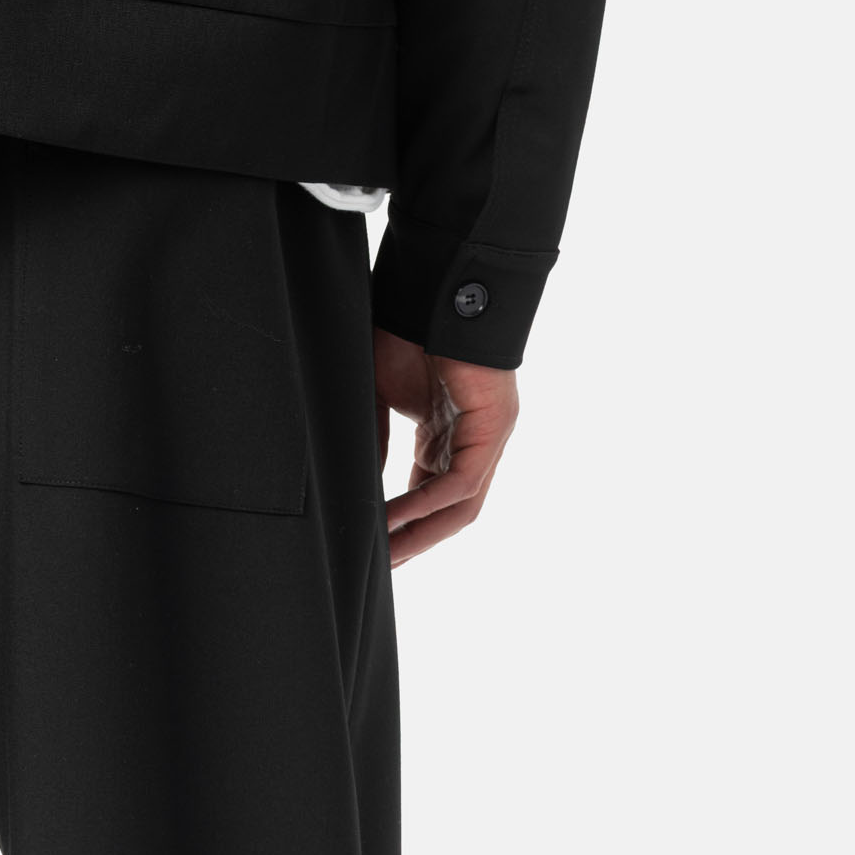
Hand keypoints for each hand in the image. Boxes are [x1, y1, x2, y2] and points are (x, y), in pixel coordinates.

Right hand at [374, 329, 518, 568]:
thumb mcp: (378, 395)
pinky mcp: (494, 428)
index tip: (371, 550)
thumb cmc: (405, 327)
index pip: (429, 495)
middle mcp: (471, 440)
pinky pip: (461, 483)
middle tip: (377, 569)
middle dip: (413, 543)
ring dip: (421, 535)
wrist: (434, 285)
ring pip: (460, 506)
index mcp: (446, 433)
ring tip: (385, 558)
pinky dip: (425, 506)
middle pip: (448, 511)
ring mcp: (488, 436)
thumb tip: (360, 487)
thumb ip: (374, 442)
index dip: (402, 527)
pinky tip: (393, 522)